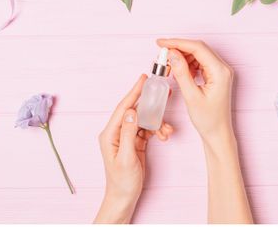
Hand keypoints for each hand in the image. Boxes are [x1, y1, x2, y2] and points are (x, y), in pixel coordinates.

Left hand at [94, 74, 172, 222]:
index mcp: (110, 134)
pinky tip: (164, 135)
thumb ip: (128, 134)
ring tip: (167, 131)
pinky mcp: (135, 141)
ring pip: (144, 120)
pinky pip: (148, 129)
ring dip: (157, 123)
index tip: (143, 80)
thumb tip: (132, 113)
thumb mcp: (125, 158)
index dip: (133, 93)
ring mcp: (127, 136)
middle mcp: (117, 132)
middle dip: (149, 103)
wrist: (124, 196)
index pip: (123, 109)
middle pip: (134, 110)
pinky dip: (158, 130)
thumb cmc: (122, 181)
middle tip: (162, 92)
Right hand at [158, 39, 252, 222]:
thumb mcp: (191, 96)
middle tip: (161, 52)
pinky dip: (187, 64)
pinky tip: (177, 70)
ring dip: (182, 56)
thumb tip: (172, 54)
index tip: (161, 43)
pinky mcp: (215, 77)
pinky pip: (199, 64)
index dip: (177, 43)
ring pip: (198, 55)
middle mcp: (222, 69)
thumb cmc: (208, 120)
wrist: (217, 133)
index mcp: (220, 71)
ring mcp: (219, 72)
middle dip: (178, 48)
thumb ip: (181, 73)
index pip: (197, 48)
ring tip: (167, 65)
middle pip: (198, 49)